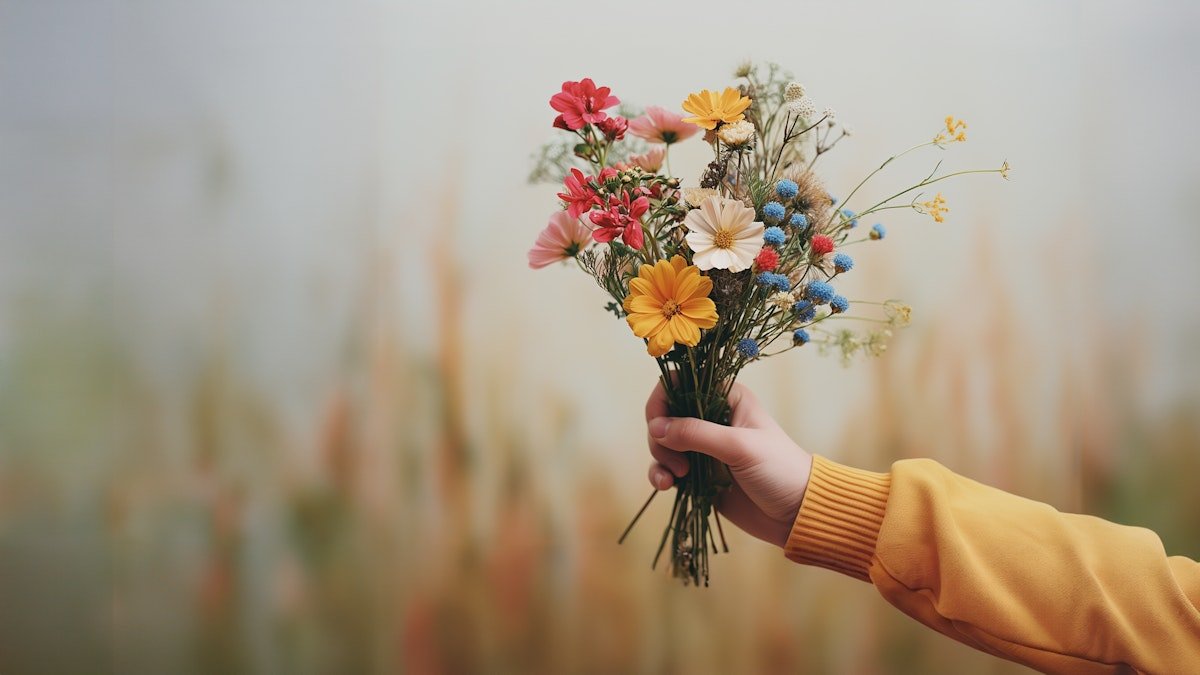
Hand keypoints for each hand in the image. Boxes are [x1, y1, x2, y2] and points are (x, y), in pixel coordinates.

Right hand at [645, 381, 812, 547]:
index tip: (657, 424)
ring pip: (663, 443)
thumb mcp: (739, 446)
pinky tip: (667, 486)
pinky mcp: (698, 474)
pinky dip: (661, 475)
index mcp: (726, 398)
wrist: (796, 513)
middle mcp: (711, 418)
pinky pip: (667, 468)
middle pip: (665, 414)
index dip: (663, 400)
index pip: (681, 383)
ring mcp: (703, 448)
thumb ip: (696, 433)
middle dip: (660, 437)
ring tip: (675, 477)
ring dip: (660, 458)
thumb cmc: (779, 469)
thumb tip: (655, 428)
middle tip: (678, 462)